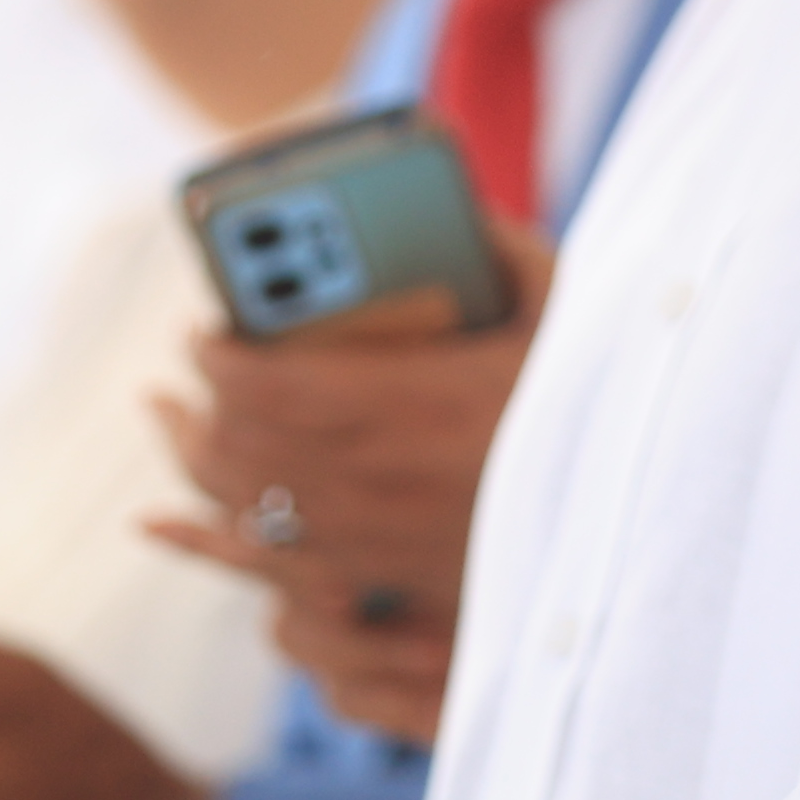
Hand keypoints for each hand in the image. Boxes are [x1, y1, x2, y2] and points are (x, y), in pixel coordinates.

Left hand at [140, 223, 545, 748]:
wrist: (631, 532)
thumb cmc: (592, 414)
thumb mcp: (561, 316)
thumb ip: (502, 252)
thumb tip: (454, 214)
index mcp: (406, 404)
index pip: (262, 383)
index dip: (214, 356)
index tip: (203, 327)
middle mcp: (372, 481)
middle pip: (236, 446)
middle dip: (194, 403)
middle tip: (190, 367)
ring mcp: (366, 544)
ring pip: (240, 507)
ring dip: (192, 461)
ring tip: (176, 421)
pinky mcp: (375, 585)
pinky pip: (264, 566)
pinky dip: (204, 537)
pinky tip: (168, 522)